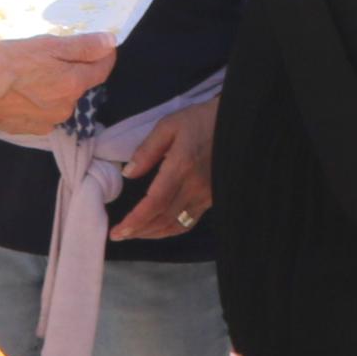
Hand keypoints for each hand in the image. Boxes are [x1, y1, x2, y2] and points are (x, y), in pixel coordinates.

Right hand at [0, 33, 116, 135]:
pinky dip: (37, 99)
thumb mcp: (45, 45)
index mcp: (74, 85)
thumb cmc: (5, 62)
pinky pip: (43, 110)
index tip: (95, 43)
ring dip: (53, 84)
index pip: (103, 69)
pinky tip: (20, 89)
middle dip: (71, 68)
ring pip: (60, 97)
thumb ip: (81, 46)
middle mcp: (66, 107)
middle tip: (46, 54)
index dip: (102, 53)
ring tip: (29, 71)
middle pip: (80, 83)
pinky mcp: (30, 129)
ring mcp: (48, 121)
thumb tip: (111, 42)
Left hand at [111, 95, 221, 240]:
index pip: (155, 203)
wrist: (238, 124)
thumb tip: (128, 174)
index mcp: (181, 167)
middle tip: (119, 235)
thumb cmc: (201, 120)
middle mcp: (194, 187)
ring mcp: (206, 195)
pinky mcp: (212, 198)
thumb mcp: (169, 125)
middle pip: (164, 219)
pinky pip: (190, 221)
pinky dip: (171, 229)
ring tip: (135, 234)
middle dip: (139, 231)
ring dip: (154, 233)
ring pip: (177, 224)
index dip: (136, 220)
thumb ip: (147, 150)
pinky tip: (159, 228)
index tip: (118, 231)